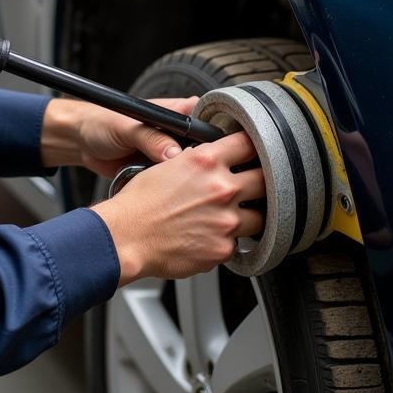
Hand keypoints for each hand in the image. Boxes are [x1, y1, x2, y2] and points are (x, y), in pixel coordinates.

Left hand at [40, 97, 198, 177]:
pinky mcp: (159, 173)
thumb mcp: (126, 126)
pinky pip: (172, 184)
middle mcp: (176, 133)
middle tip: (192, 178)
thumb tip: (175, 154)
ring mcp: (169, 154)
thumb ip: (151, 138)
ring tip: (179, 191)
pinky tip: (167, 197)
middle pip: (204, 152)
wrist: (81, 141)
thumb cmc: (101, 122)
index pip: (206, 122)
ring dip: (184, 181)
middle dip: (200, 166)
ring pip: (190, 171)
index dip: (213, 140)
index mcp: (176, 113)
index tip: (212, 157)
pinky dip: (170, 191)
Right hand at [90, 131, 265, 284]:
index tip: (257, 152)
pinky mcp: (224, 249)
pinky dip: (227, 241)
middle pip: (265, 179)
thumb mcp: (169, 165)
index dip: (254, 147)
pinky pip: (238, 244)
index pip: (248, 143)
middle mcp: (221, 188)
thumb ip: (200, 161)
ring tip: (230, 217)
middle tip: (253, 187)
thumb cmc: (140, 202)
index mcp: (206, 161)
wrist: (127, 236)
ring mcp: (226, 220)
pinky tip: (209, 237)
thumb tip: (217, 161)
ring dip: (249, 216)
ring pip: (260, 217)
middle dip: (261, 183)